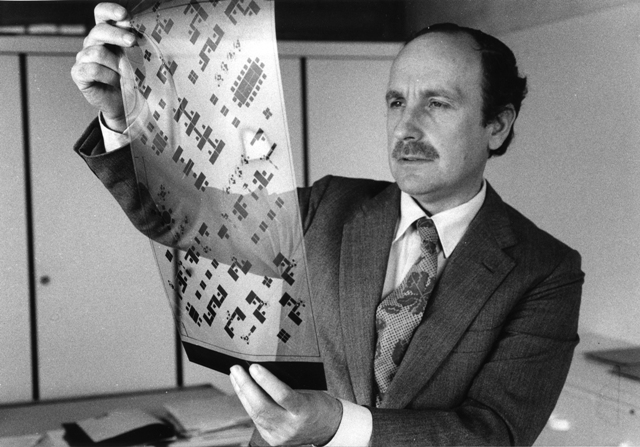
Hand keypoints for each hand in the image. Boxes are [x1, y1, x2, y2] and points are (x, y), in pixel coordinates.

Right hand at [71, 2, 135, 131]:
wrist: (125, 104)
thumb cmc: (131, 79)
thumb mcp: (136, 58)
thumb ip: (135, 43)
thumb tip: (142, 31)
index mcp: (106, 34)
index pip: (101, 13)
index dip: (110, 10)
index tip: (125, 15)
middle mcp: (92, 42)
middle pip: (99, 30)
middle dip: (117, 35)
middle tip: (132, 41)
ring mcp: (83, 57)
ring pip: (97, 52)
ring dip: (116, 64)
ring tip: (125, 74)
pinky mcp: (78, 73)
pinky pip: (91, 69)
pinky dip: (107, 76)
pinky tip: (114, 82)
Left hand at [229, 364, 342, 445]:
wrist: (328, 428)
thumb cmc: (319, 405)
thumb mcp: (309, 391)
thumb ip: (288, 384)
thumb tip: (264, 371)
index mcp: (304, 411)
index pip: (282, 395)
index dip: (266, 380)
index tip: (254, 367)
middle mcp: (290, 426)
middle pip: (262, 406)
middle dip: (246, 386)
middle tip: (236, 369)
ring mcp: (280, 435)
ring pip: (255, 413)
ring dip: (243, 393)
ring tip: (236, 377)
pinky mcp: (273, 440)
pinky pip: (256, 420)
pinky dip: (249, 404)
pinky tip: (244, 392)